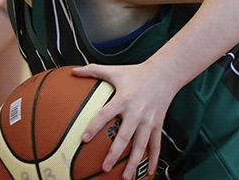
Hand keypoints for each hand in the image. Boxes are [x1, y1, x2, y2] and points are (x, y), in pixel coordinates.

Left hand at [73, 62, 177, 179]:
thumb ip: (94, 71)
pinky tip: (150, 172)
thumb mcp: (115, 70)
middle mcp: (136, 112)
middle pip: (125, 136)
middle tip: (104, 167)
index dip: (94, 126)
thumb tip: (73, 71)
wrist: (164, 74)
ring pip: (141, 145)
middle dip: (114, 153)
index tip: (84, 139)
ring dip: (133, 162)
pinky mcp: (157, 125)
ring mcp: (148, 120)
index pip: (106, 114)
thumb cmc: (136, 72)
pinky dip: (154, 159)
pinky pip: (156, 145)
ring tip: (125, 177)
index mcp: (123, 99)